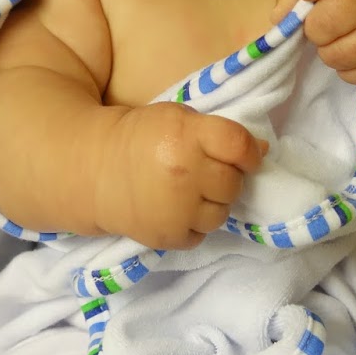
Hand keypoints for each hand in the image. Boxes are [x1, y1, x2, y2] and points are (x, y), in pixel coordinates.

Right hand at [94, 103, 266, 249]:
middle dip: (226, 178)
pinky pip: (202, 234)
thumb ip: (219, 132)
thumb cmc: (142, 138)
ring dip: (212, 204)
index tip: (246, 157)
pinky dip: (194, 224)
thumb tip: (261, 152)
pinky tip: (175, 208)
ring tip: (190, 192)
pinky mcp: (168, 236)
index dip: (249, 153)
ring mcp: (176, 208)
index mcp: (185, 135)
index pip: (238, 146)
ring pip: (222, 213)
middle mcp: (184, 173)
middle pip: (233, 183)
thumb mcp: (177, 118)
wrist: (94, 170)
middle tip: (206, 173)